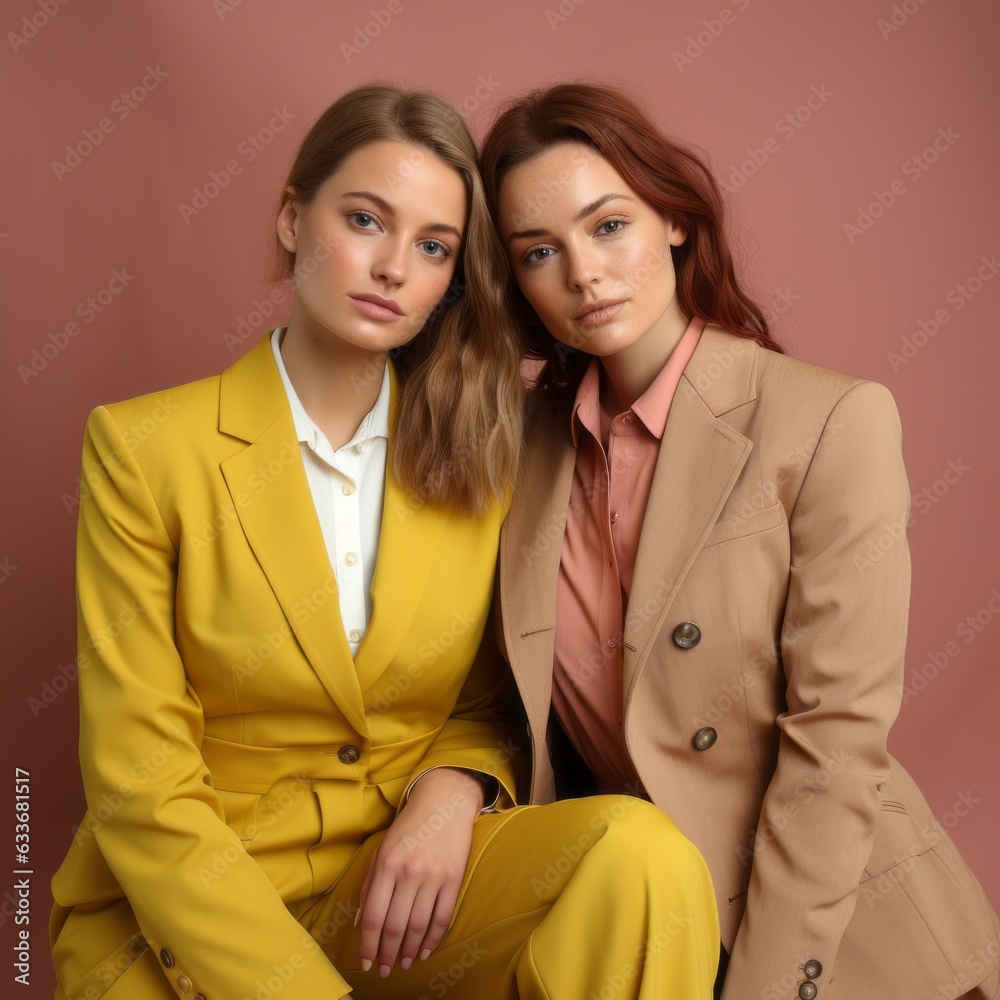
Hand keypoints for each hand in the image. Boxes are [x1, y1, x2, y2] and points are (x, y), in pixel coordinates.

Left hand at [357, 768, 484, 976]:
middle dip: (387, 954)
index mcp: (386, 865)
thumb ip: (370, 884)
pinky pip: (442, 917)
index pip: (372, 915)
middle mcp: (409, 872)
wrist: (445, 802)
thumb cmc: (409, 826)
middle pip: (395, 926)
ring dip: (409, 951)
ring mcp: (433, 876)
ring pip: (418, 926)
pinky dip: (433, 938)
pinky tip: (425, 950)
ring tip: (404, 963)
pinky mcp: (454, 878)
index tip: (366, 961)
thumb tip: (359, 921)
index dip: (368, 944)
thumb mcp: (382, 848)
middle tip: (384, 970)